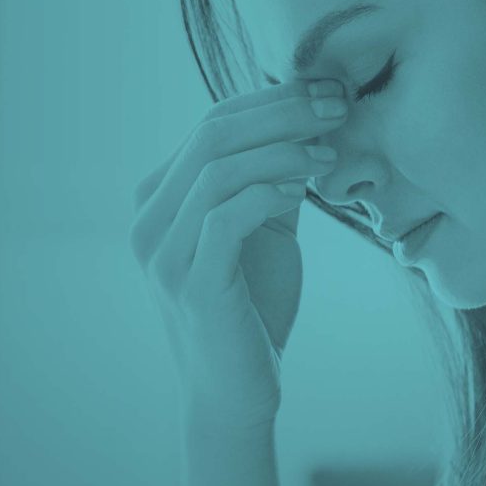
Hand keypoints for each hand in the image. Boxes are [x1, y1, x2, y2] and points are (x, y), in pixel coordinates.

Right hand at [127, 80, 347, 436]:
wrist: (236, 393)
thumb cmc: (253, 310)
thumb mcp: (263, 229)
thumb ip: (271, 178)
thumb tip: (310, 117)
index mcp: (159, 200)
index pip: (212, 124)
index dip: (273, 99)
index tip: (331, 92)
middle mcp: (149, 221)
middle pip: (212, 134)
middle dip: (282, 111)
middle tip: (337, 105)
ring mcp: (163, 254)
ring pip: (218, 169)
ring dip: (283, 149)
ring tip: (329, 151)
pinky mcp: (191, 284)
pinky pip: (226, 216)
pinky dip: (270, 192)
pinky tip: (306, 190)